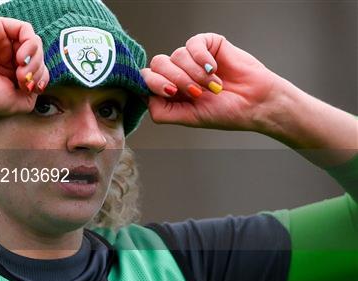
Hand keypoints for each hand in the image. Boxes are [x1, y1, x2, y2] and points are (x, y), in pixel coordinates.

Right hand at [0, 16, 49, 117]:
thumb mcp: (21, 101)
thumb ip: (35, 88)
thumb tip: (41, 79)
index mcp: (9, 70)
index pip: (38, 68)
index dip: (41, 78)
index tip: (30, 89)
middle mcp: (6, 54)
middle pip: (38, 55)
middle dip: (37, 70)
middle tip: (23, 81)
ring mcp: (1, 40)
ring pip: (34, 42)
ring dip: (34, 60)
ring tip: (20, 71)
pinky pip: (26, 29)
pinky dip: (30, 44)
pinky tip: (20, 58)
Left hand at [142, 33, 281, 130]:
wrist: (256, 103)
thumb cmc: (225, 113)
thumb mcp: (188, 118)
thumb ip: (162, 112)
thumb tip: (143, 96)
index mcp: (169, 90)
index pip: (146, 78)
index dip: (154, 82)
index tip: (171, 92)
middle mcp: (177, 72)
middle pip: (157, 64)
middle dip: (176, 79)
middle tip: (197, 93)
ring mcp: (191, 58)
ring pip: (176, 55)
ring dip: (195, 73)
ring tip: (213, 86)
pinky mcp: (207, 45)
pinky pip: (193, 43)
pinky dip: (202, 58)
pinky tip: (214, 69)